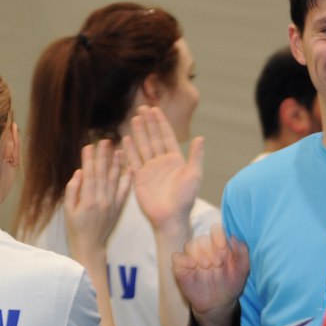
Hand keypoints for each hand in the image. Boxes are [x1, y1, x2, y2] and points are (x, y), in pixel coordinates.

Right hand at [63, 139, 130, 267]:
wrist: (91, 245)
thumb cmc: (75, 227)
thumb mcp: (67, 210)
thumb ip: (73, 190)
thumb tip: (79, 172)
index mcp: (87, 200)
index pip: (89, 175)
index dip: (90, 159)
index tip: (89, 145)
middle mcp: (102, 200)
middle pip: (103, 174)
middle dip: (104, 156)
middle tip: (106, 141)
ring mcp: (112, 203)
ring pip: (115, 180)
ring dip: (117, 164)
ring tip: (119, 149)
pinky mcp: (118, 208)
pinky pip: (124, 191)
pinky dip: (127, 179)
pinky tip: (130, 168)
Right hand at [125, 105, 203, 232]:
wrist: (170, 217)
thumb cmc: (185, 198)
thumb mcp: (194, 175)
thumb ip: (196, 156)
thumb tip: (201, 137)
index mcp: (176, 160)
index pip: (167, 137)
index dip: (161, 123)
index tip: (155, 109)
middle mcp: (162, 162)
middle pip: (154, 138)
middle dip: (148, 123)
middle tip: (142, 108)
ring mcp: (150, 169)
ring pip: (143, 147)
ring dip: (138, 133)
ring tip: (134, 119)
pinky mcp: (140, 178)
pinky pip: (133, 161)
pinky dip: (129, 150)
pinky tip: (125, 139)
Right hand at [172, 223, 249, 325]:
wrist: (219, 304)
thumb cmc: (231, 285)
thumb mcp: (243, 271)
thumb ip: (243, 253)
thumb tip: (234, 237)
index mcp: (220, 247)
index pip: (216, 231)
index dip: (218, 235)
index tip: (223, 246)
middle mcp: (205, 251)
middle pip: (202, 239)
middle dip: (210, 249)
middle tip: (218, 263)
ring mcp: (192, 259)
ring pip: (189, 245)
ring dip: (198, 253)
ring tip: (207, 266)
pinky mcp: (181, 269)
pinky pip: (176, 257)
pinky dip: (183, 259)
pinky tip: (193, 266)